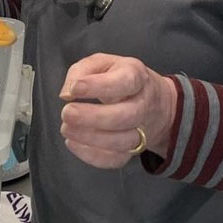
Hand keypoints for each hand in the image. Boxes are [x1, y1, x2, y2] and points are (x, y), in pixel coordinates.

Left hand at [59, 53, 177, 168]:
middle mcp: (143, 104)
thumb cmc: (120, 78)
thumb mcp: (103, 62)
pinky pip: (116, 159)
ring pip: (122, 141)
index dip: (99, 86)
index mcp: (136, 76)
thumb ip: (82, 71)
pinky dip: (92, 156)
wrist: (155, 102)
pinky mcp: (133, 149)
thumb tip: (68, 92)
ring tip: (67, 129)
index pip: (124, 82)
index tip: (76, 89)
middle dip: (93, 117)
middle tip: (67, 113)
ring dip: (90, 138)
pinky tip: (74, 143)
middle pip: (125, 116)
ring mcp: (141, 129)